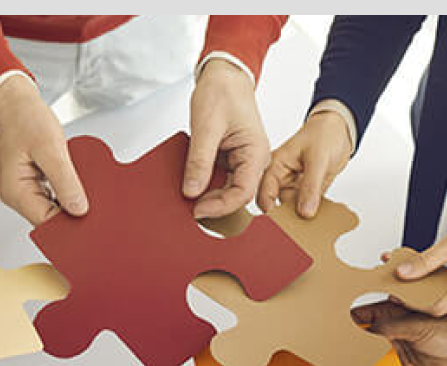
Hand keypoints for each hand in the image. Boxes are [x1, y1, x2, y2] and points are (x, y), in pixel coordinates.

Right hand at [0, 75, 87, 224]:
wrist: (14, 99)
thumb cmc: (23, 117)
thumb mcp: (50, 148)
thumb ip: (65, 181)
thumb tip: (79, 209)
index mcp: (15, 192)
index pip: (46, 223)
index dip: (69, 223)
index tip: (90, 217)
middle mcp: (18, 194)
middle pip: (50, 219)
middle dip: (72, 212)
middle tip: (93, 200)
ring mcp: (26, 188)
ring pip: (55, 207)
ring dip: (71, 200)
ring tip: (85, 186)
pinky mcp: (35, 181)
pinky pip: (55, 194)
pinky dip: (68, 189)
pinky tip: (77, 181)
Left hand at [185, 58, 269, 218]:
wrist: (224, 75)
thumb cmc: (223, 91)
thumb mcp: (206, 126)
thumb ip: (199, 161)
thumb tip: (192, 191)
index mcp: (256, 152)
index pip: (243, 193)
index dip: (220, 206)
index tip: (197, 209)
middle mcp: (254, 160)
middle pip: (236, 195)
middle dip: (214, 205)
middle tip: (190, 208)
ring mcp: (243, 160)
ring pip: (228, 190)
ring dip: (209, 196)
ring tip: (190, 198)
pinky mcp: (232, 158)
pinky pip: (220, 178)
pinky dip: (206, 184)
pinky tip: (193, 185)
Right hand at [257, 109, 352, 217]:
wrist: (340, 130)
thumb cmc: (324, 134)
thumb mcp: (318, 158)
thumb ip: (311, 186)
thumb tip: (305, 212)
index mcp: (275, 166)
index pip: (264, 194)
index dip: (269, 210)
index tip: (280, 224)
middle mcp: (281, 179)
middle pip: (277, 206)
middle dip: (286, 218)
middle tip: (295, 230)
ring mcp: (294, 187)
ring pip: (293, 210)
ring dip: (301, 218)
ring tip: (308, 227)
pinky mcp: (307, 193)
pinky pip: (307, 208)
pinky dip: (313, 214)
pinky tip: (319, 219)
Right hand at [351, 299, 446, 365]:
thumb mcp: (419, 327)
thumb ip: (393, 327)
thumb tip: (371, 328)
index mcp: (395, 310)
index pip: (365, 311)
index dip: (352, 317)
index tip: (341, 325)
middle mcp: (394, 326)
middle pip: (369, 334)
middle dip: (370, 344)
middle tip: (372, 349)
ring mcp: (400, 343)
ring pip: (382, 355)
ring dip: (397, 360)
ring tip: (412, 363)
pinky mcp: (405, 359)